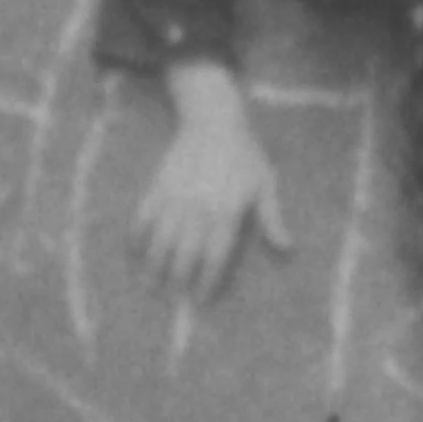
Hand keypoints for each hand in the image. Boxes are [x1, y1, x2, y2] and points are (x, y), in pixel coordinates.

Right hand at [132, 76, 293, 300]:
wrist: (214, 120)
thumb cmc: (245, 155)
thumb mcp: (264, 184)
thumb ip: (272, 219)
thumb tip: (288, 249)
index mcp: (227, 213)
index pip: (215, 257)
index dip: (207, 282)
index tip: (201, 301)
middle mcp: (199, 211)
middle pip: (184, 256)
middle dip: (178, 280)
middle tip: (173, 299)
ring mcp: (175, 200)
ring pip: (160, 242)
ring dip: (154, 266)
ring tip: (149, 286)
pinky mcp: (157, 188)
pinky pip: (142, 219)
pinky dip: (136, 237)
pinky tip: (134, 252)